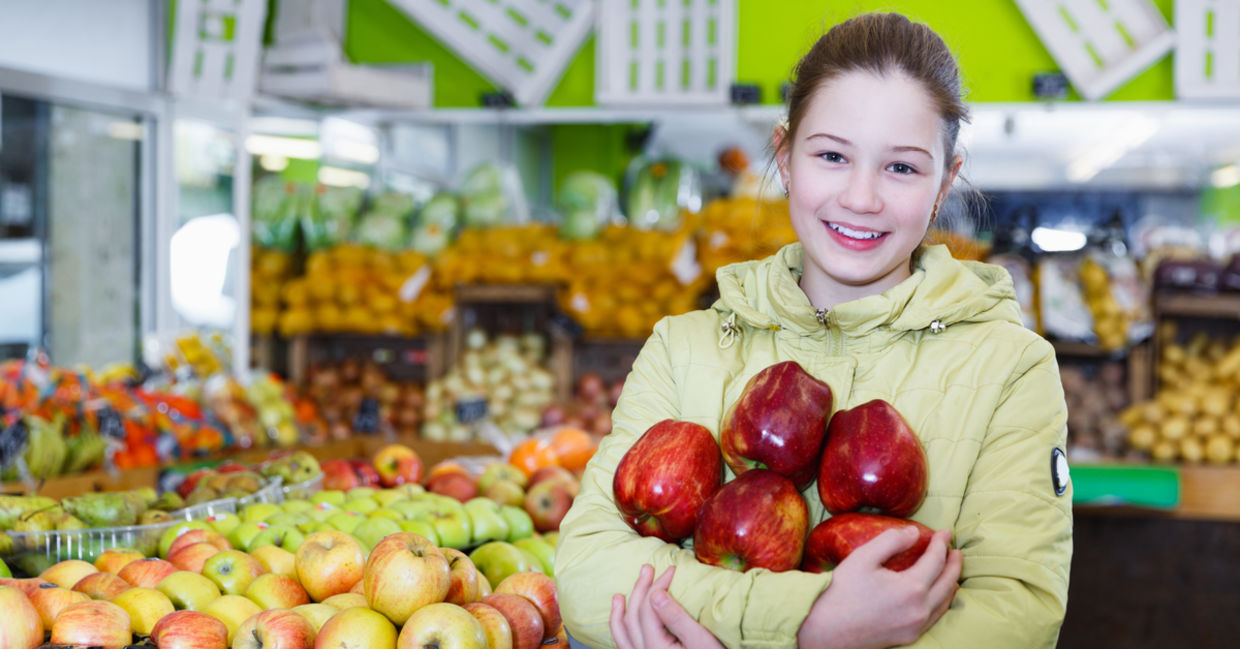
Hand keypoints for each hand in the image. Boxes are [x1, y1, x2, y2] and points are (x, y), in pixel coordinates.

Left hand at [611, 564, 723, 648]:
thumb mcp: (700, 640)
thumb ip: (676, 617)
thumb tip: (656, 594)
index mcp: (656, 648)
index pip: (649, 608)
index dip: (658, 585)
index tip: (671, 571)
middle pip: (633, 616)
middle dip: (640, 590)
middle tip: (647, 569)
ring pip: (622, 634)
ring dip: (619, 613)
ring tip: (619, 596)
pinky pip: (625, 647)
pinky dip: (620, 632)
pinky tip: (623, 624)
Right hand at [797, 527, 961, 648]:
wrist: (826, 629)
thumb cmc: (842, 591)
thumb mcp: (863, 558)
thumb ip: (891, 541)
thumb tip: (913, 532)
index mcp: (911, 588)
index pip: (935, 561)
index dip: (941, 544)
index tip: (945, 532)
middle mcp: (919, 610)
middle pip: (947, 582)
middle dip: (954, 564)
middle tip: (955, 550)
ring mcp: (915, 626)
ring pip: (944, 602)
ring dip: (951, 583)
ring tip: (951, 571)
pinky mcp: (909, 636)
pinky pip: (935, 617)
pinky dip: (942, 602)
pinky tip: (938, 596)